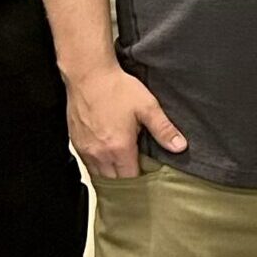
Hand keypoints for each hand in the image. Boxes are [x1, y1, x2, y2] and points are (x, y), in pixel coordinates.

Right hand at [65, 63, 186, 178]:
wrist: (88, 75)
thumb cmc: (116, 88)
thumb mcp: (147, 107)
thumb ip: (163, 129)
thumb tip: (179, 146)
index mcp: (119, 148)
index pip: (131, 179)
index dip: (141, 181)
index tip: (149, 176)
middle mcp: (99, 153)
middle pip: (114, 181)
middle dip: (127, 181)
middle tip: (138, 173)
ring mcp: (85, 149)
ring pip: (99, 175)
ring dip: (111, 175)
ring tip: (123, 168)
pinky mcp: (76, 143)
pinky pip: (87, 164)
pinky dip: (98, 166)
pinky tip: (108, 157)